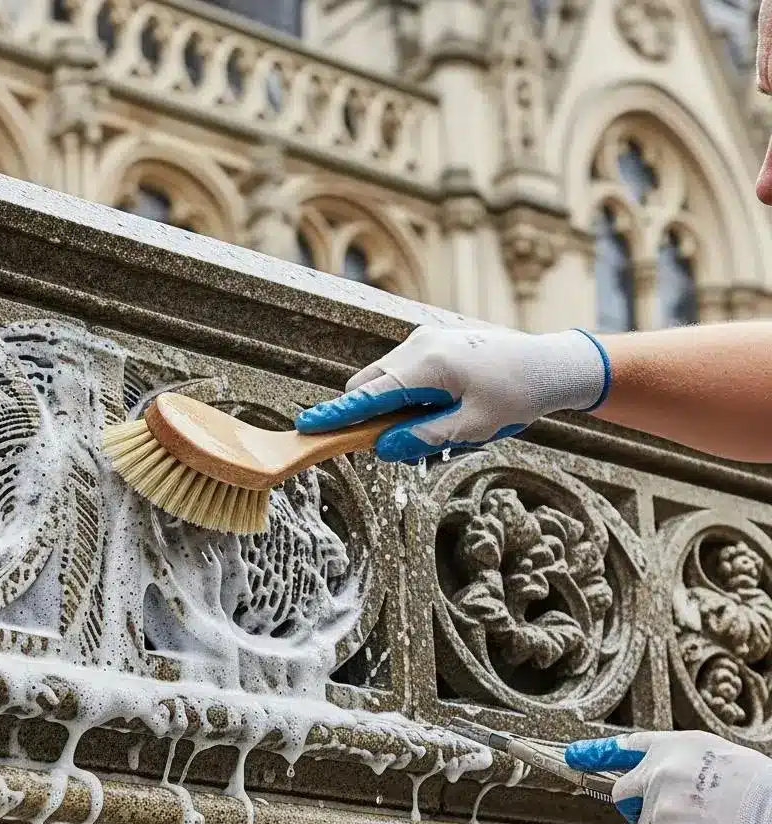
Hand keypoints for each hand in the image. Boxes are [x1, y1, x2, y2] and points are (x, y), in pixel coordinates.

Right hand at [296, 325, 609, 461]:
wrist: (551, 364)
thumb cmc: (517, 396)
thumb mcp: (473, 427)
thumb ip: (424, 437)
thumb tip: (383, 448)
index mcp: (429, 366)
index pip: (369, 395)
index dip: (337, 415)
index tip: (308, 426)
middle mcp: (420, 345)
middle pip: (370, 385)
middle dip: (372, 417)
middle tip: (408, 443)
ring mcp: (425, 340)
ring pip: (386, 379)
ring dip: (396, 408)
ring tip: (447, 424)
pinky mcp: (433, 342)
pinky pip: (403, 372)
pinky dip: (409, 395)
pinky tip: (449, 408)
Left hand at [565, 731, 771, 823]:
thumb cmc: (762, 791)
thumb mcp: (720, 759)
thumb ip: (685, 767)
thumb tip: (666, 784)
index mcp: (675, 747)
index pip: (625, 746)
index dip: (597, 752)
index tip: (573, 756)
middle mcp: (660, 773)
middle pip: (624, 795)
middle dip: (639, 810)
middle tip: (673, 820)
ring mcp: (662, 807)